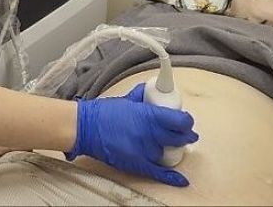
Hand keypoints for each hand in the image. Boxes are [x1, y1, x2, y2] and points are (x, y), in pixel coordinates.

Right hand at [67, 82, 197, 186]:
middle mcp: (149, 133)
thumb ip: (141, 97)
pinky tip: (180, 179)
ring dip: (169, 150)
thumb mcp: (126, 100)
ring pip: (166, 153)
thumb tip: (150, 91)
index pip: (179, 121)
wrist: (85, 127)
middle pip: (178, 138)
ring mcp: (143, 150)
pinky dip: (171, 177)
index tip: (187, 122)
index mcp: (148, 115)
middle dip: (185, 137)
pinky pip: (158, 172)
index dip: (187, 122)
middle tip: (187, 135)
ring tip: (169, 146)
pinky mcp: (136, 163)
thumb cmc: (102, 113)